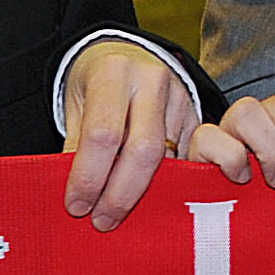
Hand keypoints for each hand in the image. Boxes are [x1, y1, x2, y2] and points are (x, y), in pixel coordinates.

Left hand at [62, 41, 203, 230]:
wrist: (127, 53)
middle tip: (102, 221)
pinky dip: (164, 186)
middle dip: (121, 194)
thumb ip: (76, 147)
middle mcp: (152, 80)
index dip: (89, 176)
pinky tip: (148, 202)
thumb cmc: (95, 83)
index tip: (77, 206)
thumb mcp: (75, 105)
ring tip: (120, 216)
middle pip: (143, 149)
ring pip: (168, 160)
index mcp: (113, 72)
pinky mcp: (198, 117)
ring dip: (143, 194)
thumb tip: (78, 198)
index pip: (103, 134)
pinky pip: (185, 160)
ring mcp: (181, 98)